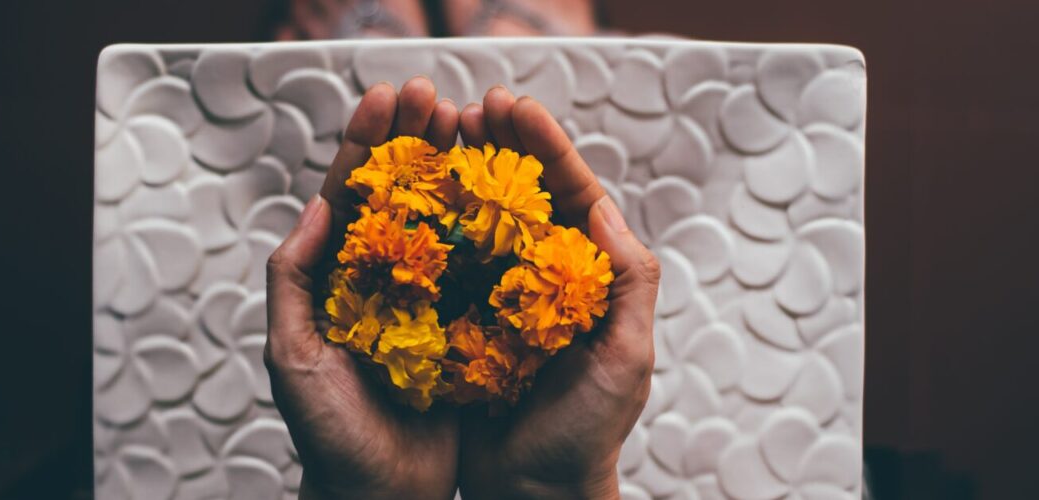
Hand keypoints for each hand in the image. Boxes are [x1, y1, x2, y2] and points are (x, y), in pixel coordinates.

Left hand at [264, 77, 462, 499]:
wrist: (383, 497)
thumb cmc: (329, 434)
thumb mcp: (294, 354)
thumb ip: (295, 281)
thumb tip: (320, 206)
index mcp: (338, 278)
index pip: (351, 195)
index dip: (367, 144)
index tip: (389, 98)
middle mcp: (384, 280)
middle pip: (400, 194)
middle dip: (415, 142)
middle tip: (437, 98)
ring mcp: (428, 300)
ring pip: (444, 221)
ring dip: (457, 170)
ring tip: (475, 126)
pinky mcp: (467, 327)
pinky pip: (482, 268)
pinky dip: (493, 228)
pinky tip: (510, 193)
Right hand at [454, 87, 661, 498]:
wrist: (535, 491)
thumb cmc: (589, 432)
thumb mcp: (625, 358)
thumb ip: (627, 283)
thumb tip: (605, 209)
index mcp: (589, 276)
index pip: (571, 194)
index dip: (544, 146)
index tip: (513, 107)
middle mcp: (545, 277)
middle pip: (524, 194)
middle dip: (500, 145)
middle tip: (470, 105)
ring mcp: (502, 296)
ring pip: (482, 219)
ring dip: (462, 173)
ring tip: (438, 133)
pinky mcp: (464, 319)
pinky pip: (447, 262)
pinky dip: (432, 225)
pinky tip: (410, 195)